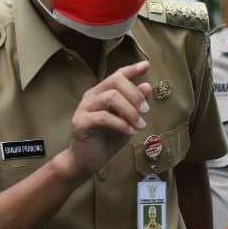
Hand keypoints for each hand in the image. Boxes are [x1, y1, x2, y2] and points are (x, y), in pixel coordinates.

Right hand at [62, 61, 152, 179]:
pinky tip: (130, 132)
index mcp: (102, 92)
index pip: (117, 75)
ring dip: (130, 111)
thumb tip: (147, 85)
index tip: (146, 66)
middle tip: (146, 110)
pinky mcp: (80, 123)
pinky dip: (120, 124)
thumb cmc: (107, 140)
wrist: (86, 162)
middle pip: (115, 81)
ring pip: (110, 97)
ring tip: (140, 125)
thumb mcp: (127, 121)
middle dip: (134, 94)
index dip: (132, 69)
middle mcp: (92, 96)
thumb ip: (135, 105)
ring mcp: (84, 108)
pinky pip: (103, 117)